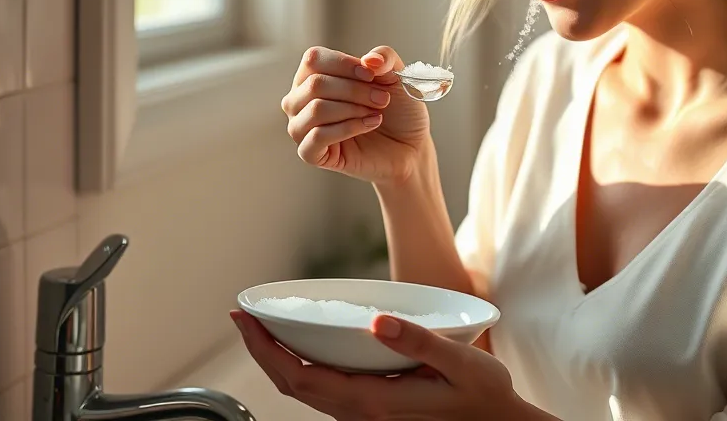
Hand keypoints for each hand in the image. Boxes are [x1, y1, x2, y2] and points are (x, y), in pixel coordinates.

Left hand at [231, 309, 529, 420]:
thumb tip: (378, 322)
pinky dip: (302, 367)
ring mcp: (366, 417)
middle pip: (294, 386)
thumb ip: (419, 342)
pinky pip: (324, 391)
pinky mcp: (374, 411)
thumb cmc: (484, 396)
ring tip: (263, 327)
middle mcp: (362, 415)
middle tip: (242, 316)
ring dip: (278, 360)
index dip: (266, 349)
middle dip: (262, 351)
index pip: (302, 377)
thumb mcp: (460, 363)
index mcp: (375, 402)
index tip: (244, 319)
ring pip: (307, 392)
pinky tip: (304, 346)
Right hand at [281, 45, 431, 183]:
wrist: (408, 147)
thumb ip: (385, 58)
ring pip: (316, 109)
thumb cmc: (396, 110)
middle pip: (315, 84)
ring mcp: (301, 127)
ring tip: (375, 113)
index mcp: (312, 76)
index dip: (344, 64)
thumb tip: (369, 59)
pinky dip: (349, 128)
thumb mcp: (396, 75)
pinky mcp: (309, 153)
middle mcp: (300, 100)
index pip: (313, 59)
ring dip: (353, 109)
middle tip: (382, 99)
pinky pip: (318, 136)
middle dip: (355, 90)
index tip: (372, 76)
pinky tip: (369, 125)